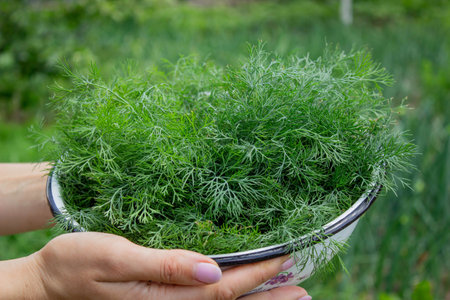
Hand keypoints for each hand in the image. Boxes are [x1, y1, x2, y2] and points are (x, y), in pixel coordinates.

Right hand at [0, 232, 309, 298]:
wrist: (47, 283)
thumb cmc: (76, 264)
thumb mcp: (114, 258)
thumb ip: (162, 266)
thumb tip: (210, 269)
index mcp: (166, 296)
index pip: (225, 289)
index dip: (259, 274)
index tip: (288, 258)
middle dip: (270, 295)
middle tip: (305, 290)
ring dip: (258, 298)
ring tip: (291, 293)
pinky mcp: (160, 297)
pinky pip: (204, 299)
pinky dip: (232, 293)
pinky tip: (243, 286)